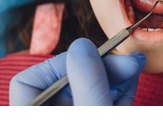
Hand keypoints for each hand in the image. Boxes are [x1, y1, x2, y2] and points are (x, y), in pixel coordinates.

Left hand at [10, 38, 145, 104]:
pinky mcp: (97, 117)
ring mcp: (77, 116)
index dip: (60, 65)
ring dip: (115, 76)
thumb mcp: (92, 114)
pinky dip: (120, 90)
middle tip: (129, 61)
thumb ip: (88, 83)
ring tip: (134, 68)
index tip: (90, 60)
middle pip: (68, 83)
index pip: (29, 83)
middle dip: (101, 68)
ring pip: (90, 90)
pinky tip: (132, 81)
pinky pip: (105, 101)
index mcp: (36, 115)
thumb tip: (83, 44)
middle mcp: (55, 114)